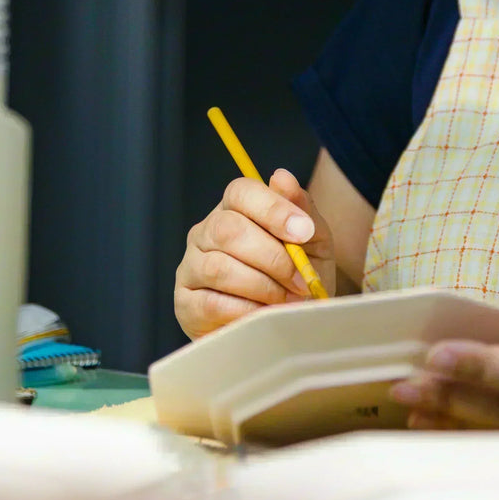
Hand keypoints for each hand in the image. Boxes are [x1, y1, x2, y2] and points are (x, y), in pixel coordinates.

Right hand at [174, 168, 335, 339]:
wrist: (287, 322)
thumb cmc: (297, 277)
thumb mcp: (312, 241)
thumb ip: (302, 208)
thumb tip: (282, 177)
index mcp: (235, 208)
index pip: (241, 192)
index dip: (274, 209)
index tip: (304, 232)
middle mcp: (205, 232)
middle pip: (228, 229)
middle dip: (273, 257)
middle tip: (300, 280)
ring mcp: (190, 266)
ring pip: (219, 267)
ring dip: (262, 286)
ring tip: (287, 299)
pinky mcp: (185, 303)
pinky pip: (212, 303)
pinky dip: (247, 310)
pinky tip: (265, 313)